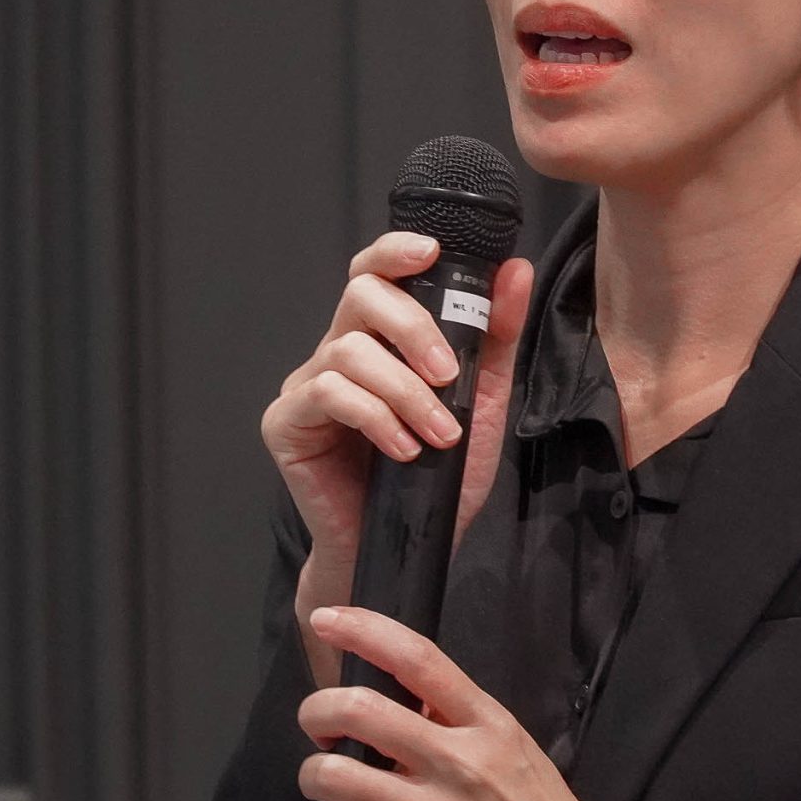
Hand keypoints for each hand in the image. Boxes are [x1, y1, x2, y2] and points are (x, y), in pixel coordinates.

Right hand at [261, 235, 533, 675]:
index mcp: (378, 337)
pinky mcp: (286, 423)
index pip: (375, 272)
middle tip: (451, 376)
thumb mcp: (483, 404)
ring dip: (406, 391)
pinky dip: (376, 418)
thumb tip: (515, 269)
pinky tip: (404, 450)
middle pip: (360, 295)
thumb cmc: (440, 479)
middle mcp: (336, 350)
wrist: (409, 550)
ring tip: (439, 434)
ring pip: (349, 351)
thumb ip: (495, 339)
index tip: (434, 252)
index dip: (396, 251)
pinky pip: (328, 395)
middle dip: (414, 328)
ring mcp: (306, 385)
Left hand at [296, 604, 630, 800]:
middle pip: (358, 710)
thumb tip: (398, 696)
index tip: (325, 619)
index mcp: (486, 723)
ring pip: (334, 775)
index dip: (362, 630)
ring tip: (329, 781)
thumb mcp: (513, 747)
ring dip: (316, 774)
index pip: (417, 658)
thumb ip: (458, 719)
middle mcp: (458, 762)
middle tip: (319, 726)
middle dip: (317, 711)